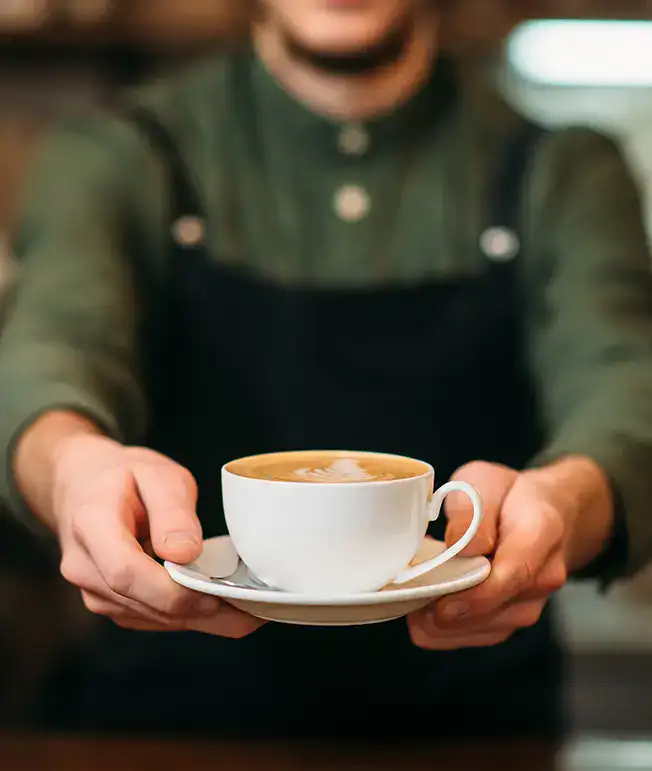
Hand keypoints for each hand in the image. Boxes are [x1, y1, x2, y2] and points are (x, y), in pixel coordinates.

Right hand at [51, 432, 263, 636]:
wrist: (85, 486)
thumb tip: (186, 554)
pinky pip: (154, 619)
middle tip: (254, 604)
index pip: (126, 573)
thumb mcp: (156, 474)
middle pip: (145, 604)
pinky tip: (223, 605)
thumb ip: (172, 511)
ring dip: (201, 617)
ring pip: (154, 618)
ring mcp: (94, 592)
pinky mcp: (112, 604)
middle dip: (201, 608)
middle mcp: (85, 567)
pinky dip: (190, 615)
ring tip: (248, 606)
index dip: (174, 589)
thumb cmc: (124, 476)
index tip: (218, 588)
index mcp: (92, 525)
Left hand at [407, 457, 613, 649]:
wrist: (540, 513)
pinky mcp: (511, 619)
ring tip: (410, 601)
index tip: (441, 604)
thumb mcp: (484, 480)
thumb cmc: (507, 495)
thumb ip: (471, 510)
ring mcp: (531, 603)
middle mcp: (544, 576)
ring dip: (443, 623)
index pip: (515, 573)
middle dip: (448, 611)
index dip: (477, 595)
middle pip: (495, 609)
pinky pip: (477, 636)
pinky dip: (446, 631)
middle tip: (407, 599)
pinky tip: (421, 613)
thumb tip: (460, 548)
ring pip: (482, 629)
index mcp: (542, 533)